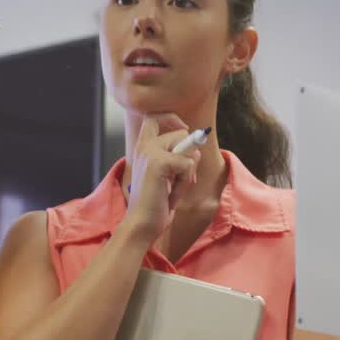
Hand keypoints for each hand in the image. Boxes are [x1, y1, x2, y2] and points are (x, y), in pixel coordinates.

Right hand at [119, 114, 201, 242]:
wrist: (142, 222)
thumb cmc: (156, 202)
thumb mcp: (168, 175)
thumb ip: (178, 157)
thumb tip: (197, 147)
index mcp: (142, 147)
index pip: (154, 117)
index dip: (172, 119)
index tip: (182, 130)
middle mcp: (144, 146)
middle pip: (181, 134)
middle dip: (189, 156)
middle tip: (181, 177)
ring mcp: (150, 152)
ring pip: (187, 149)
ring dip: (187, 173)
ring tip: (174, 188)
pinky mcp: (159, 163)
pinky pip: (187, 164)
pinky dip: (185, 182)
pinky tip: (172, 194)